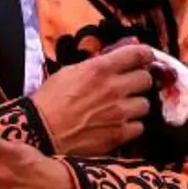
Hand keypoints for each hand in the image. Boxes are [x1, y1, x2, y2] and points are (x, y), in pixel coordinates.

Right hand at [30, 42, 154, 156]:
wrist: (41, 131)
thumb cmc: (50, 101)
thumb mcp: (69, 72)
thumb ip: (96, 64)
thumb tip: (114, 58)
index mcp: (101, 68)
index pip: (138, 54)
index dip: (145, 55)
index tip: (145, 58)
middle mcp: (114, 88)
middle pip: (146, 79)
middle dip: (139, 81)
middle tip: (130, 85)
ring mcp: (119, 112)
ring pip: (145, 104)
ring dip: (135, 105)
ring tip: (122, 108)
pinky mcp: (119, 134)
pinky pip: (139, 127)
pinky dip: (131, 126)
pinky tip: (119, 125)